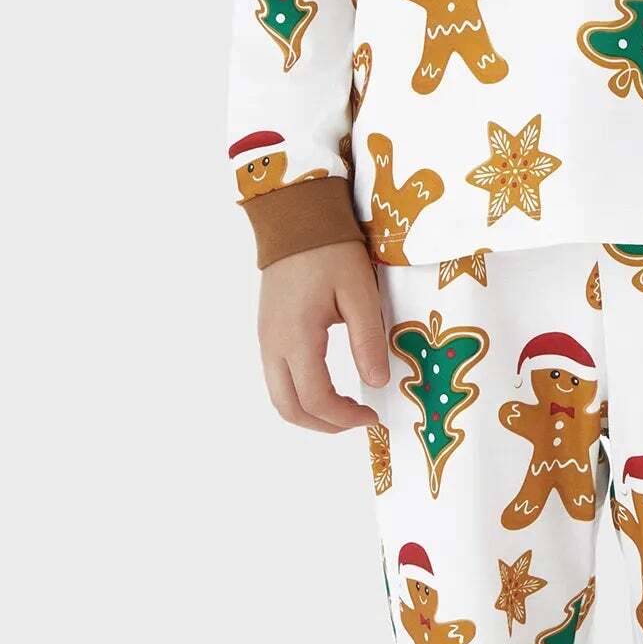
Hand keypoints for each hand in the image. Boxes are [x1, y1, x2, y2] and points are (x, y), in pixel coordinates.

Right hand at [257, 241, 393, 431]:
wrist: (297, 218)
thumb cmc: (330, 250)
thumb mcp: (359, 291)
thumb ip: (367, 339)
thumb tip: (376, 381)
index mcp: (297, 337)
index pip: (316, 398)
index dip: (344, 416)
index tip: (372, 414)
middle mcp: (273, 344)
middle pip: (289, 408)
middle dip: (324, 424)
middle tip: (357, 420)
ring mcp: (266, 339)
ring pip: (279, 396)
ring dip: (309, 412)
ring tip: (343, 408)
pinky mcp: (267, 331)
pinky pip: (276, 377)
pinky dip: (299, 393)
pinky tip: (326, 385)